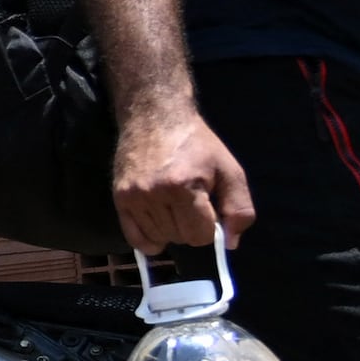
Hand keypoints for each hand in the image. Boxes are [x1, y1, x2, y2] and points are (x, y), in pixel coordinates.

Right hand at [108, 95, 256, 255]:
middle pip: (180, 238)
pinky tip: (159, 228)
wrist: (154, 116)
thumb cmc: (196, 143)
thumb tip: (231, 243)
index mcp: (185, 186)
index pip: (201, 235)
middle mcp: (155, 194)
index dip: (210, 226)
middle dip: (191, 227)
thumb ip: (239, 208)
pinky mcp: (120, 198)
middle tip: (191, 204)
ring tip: (173, 206)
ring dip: (171, 230)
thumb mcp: (230, 170)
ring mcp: (134, 197)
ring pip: (159, 238)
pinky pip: (134, 238)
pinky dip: (149, 240)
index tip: (209, 208)